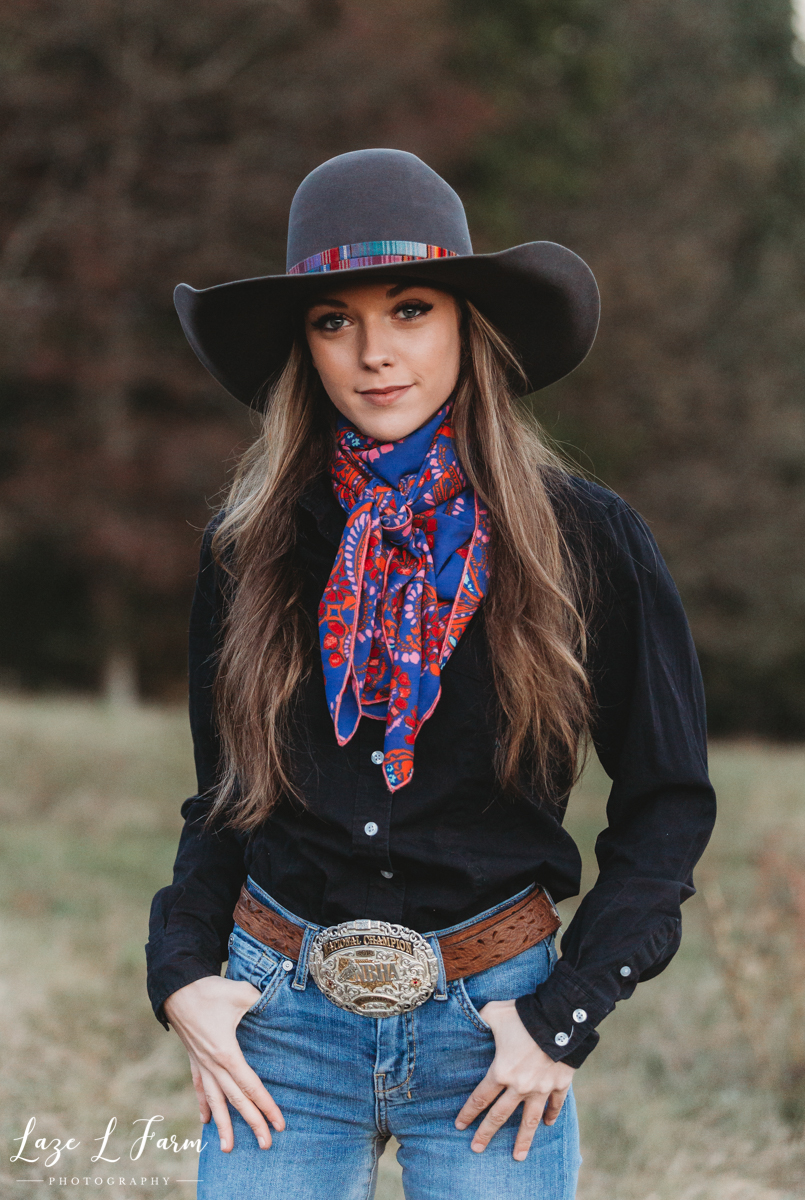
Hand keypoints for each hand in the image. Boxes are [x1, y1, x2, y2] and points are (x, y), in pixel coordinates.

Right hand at [162, 975, 284, 1152]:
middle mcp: (213, 1065)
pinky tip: (205, 1121)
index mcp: (227, 1053)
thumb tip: (280, 1002)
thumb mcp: (242, 993)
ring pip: (215, 1101)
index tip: (279, 1124)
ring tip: (228, 1149)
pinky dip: (203, 1105)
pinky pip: (199, 1087)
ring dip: (223, 1126)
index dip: (266, 1106)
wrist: (176, 988)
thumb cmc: (210, 991)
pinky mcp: (193, 1058)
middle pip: (236, 1100)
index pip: (251, 1086)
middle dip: (252, 1123)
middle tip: (266, 1145)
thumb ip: (263, 1001)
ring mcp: (201, 1064)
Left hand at [455, 998, 575, 1160]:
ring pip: (529, 1121)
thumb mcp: (494, 1013)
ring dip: (523, 1140)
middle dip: (486, 1134)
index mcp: (501, 1072)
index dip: (468, 1113)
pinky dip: (552, 1115)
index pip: (480, 1098)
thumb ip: (480, 1020)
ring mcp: (541, 1088)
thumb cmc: (522, 1014)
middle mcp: (519, 1086)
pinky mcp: (560, 1084)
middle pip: (499, 1116)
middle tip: (476, 1149)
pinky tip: (548, 1124)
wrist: (559, 1017)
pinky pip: (555, 1105)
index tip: (459, 1126)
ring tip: (517, 1157)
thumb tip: (471, 1018)